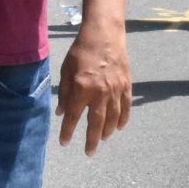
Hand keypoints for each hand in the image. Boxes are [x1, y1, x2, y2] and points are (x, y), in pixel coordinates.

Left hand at [57, 27, 131, 154]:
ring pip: (113, 118)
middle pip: (96, 123)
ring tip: (103, 139)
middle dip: (91, 140)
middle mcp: (100, 92)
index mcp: (81, 89)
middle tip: (89, 152)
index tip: (64, 143)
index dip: (68, 132)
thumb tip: (62, 113)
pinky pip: (126, 107)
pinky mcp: (126, 85)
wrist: (104, 34)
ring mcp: (115, 89)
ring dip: (107, 132)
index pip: (74, 117)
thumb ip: (65, 94)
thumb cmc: (81, 51)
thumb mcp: (66, 71)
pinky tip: (119, 128)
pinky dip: (123, 119)